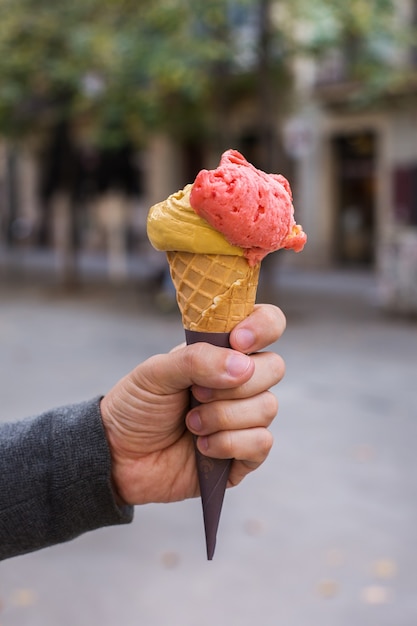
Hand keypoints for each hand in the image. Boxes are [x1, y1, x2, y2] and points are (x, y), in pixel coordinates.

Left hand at [100, 304, 285, 505]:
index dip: (262, 327)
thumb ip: (196, 360)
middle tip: (196, 393)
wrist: (118, 457)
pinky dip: (228, 443)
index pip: (266, 324)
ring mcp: (245, 417)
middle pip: (274, 367)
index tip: (238, 341)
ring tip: (191, 424)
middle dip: (235, 384)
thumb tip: (242, 366)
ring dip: (224, 416)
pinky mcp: (244, 454)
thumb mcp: (155, 373)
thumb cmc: (137, 406)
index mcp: (222, 351)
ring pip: (267, 406)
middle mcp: (239, 381)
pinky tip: (202, 447)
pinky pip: (261, 442)